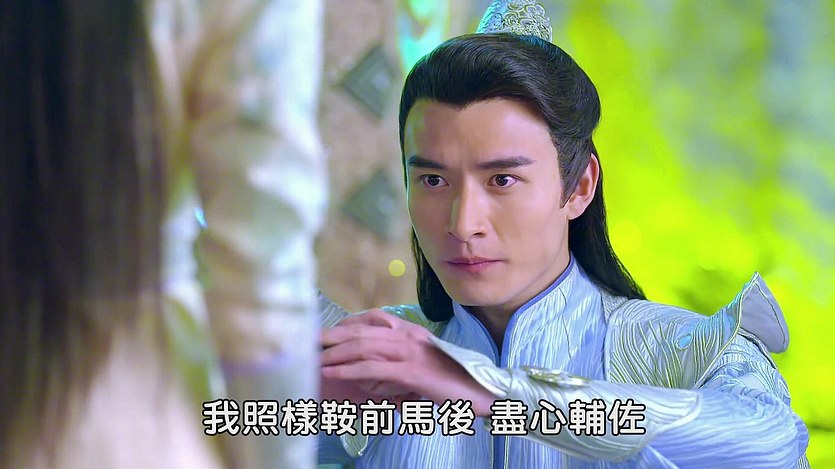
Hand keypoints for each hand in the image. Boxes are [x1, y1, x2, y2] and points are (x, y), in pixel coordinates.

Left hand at [320, 309, 494, 415]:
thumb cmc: (456, 383)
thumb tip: (374, 379)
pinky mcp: (411, 371)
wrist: (484, 391)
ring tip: (312, 359)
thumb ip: (400, 366)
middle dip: (331, 335)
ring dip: (333, 353)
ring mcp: (410, 352)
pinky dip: (347, 370)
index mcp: (412, 332)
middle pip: (361, 330)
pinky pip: (372, 368)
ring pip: (362, 345)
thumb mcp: (426, 368)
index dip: (347, 324)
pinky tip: (331, 374)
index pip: (374, 319)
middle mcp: (409, 336)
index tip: (327, 332)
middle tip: (306, 340)